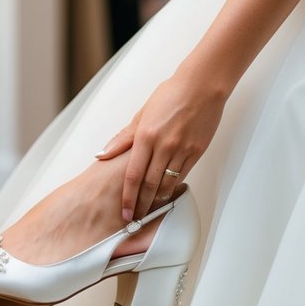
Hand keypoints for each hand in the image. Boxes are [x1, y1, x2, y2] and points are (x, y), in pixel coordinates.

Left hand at [98, 68, 227, 219]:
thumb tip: (102, 154)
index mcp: (146, 136)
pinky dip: (173, 186)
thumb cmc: (171, 95)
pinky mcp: (197, 151)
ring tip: (149, 209)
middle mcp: (163, 146)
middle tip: (135, 219)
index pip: (133, 176)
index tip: (125, 212)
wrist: (202, 86)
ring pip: (167, 184)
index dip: (128, 198)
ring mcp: (182, 150)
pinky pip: (182, 175)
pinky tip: (166, 192)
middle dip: (141, 205)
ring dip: (157, 200)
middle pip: (149, 185)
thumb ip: (123, 138)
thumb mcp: (142, 114)